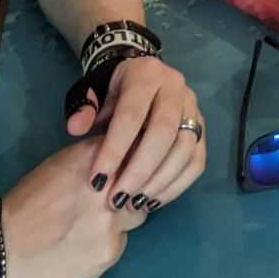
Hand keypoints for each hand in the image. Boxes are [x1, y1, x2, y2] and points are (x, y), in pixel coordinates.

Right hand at [3, 140, 143, 277]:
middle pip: (143, 185)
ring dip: (120, 220)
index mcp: (97, 159)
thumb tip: (128, 152)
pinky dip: (107, 243)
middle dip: (132, 190)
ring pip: (134, 219)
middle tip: (110, 199)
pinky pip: (119, 245)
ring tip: (90, 225)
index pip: (137, 151)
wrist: (4, 246)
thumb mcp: (65, 162)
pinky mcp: (107, 256)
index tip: (132, 165)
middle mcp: (110, 190)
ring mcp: (111, 226)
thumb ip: (100, 156)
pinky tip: (82, 245)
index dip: (136, 160)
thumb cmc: (30, 199)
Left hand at [67, 55, 205, 213]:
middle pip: (164, 132)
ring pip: (185, 148)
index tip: (97, 180)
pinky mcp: (202, 128)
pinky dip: (177, 185)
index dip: (115, 149)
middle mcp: (176, 86)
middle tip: (117, 199)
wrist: (141, 77)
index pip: (132, 114)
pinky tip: (153, 200)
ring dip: (159, 182)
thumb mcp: (92, 90)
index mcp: (146, 74)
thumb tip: (76, 129)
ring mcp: (193, 107)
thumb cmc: (112, 89)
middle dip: (139, 170)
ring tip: (133, 203)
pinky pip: (197, 161)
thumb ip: (83, 108)